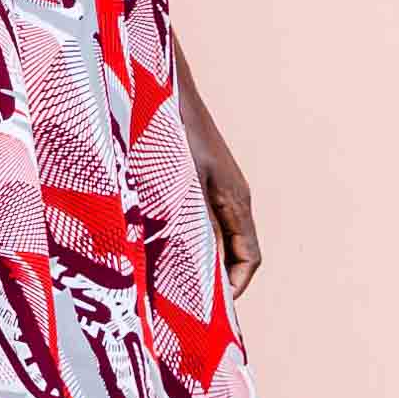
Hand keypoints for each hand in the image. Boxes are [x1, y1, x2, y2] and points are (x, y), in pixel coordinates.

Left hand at [174, 38, 261, 296]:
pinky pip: (193, 219)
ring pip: (211, 237)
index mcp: (235, 201)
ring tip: (166, 289)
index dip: (235, 287)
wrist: (160, 84)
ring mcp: (212, 188)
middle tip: (185, 311)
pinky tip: (150, 249)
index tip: (214, 313)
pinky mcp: (193, 180)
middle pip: (231, 252)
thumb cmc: (171, 131)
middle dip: (212, 283)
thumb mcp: (180, 184)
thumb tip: (194, 267)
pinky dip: (179, 239)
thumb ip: (190, 224)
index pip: (248, 257)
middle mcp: (229, 198)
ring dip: (194, 262)